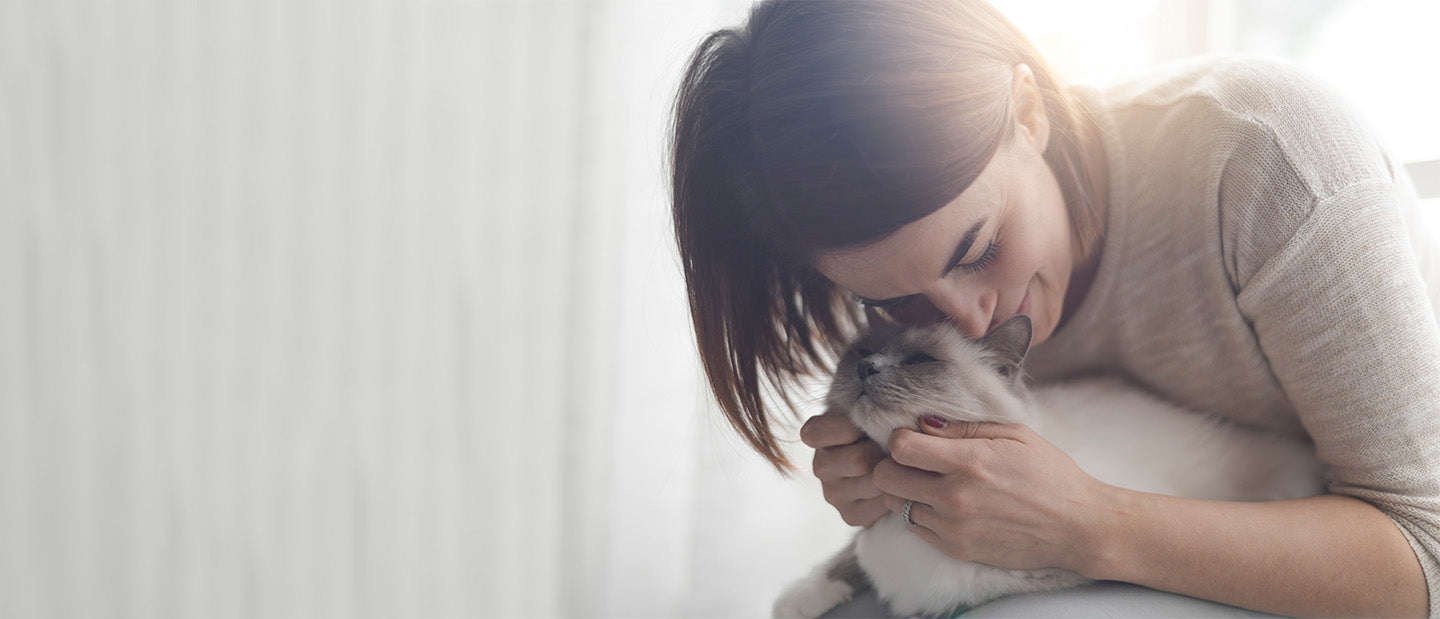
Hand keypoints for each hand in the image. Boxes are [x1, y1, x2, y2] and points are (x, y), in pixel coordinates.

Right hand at [800, 412, 887, 526]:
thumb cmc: (879, 423)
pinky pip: (879, 505)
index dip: (852, 426)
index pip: (819, 432)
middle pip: (858, 461)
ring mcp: (833, 493)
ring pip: (874, 483)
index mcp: (815, 434)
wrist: (892, 454)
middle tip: (896, 445)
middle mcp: (820, 465)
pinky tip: (897, 482)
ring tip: (900, 462)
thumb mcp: (867, 405)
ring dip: (893, 472)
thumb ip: (869, 403)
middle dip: (884, 451)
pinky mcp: (850, 515)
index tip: (871, 421)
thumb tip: (887, 410)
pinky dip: (895, 493)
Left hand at [873, 420, 1112, 574]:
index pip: (900, 448)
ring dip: (905, 491)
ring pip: (896, 505)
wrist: (1077, 526)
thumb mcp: (1014, 435)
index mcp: (970, 462)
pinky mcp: (957, 549)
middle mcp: (955, 497)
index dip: (898, 439)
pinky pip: (916, 528)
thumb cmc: (1049, 474)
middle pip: (886, 478)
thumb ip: (964, 427)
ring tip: (928, 482)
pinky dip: (920, 514)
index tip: (909, 436)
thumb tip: (923, 422)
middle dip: (891, 464)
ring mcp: (954, 527)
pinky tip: (942, 503)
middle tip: (910, 460)